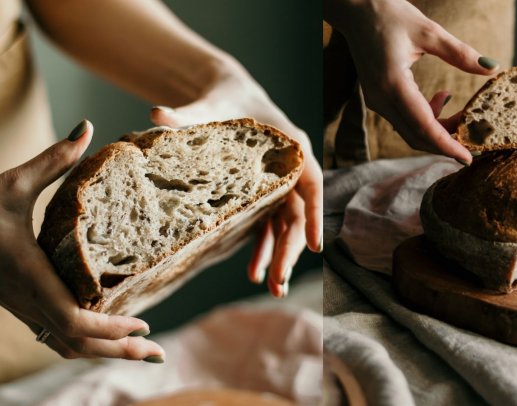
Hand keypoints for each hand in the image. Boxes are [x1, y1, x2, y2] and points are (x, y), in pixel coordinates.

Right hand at [0, 120, 164, 361]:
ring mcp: (23, 307)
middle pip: (76, 345)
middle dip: (118, 352)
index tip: (142, 326)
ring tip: (142, 352)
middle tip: (157, 355)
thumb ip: (53, 160)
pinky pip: (56, 336)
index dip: (109, 330)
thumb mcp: (11, 183)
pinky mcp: (23, 305)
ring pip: (65, 346)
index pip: (73, 321)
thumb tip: (87, 127)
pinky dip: (87, 343)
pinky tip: (110, 337)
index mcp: (29, 276)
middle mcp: (28, 300)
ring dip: (104, 352)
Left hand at [150, 62, 322, 297]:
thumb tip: (155, 114)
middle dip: (291, 249)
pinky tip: (253, 272)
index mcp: (290, 147)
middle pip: (298, 213)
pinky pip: (267, 225)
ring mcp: (277, 184)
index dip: (315, 216)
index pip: (311, 184)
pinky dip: (262, 248)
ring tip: (273, 288)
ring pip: (285, 225)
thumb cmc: (223, 98)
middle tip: (279, 282)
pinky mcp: (263, 194)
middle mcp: (289, 168)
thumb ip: (187, 114)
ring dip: (280, 256)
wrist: (226, 94)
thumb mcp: (208, 106)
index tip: (316, 247)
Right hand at [325, 0, 500, 163]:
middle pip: (416, 136)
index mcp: (393, 84)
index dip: (446, 146)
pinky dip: (425, 118)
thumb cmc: (389, 14)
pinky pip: (403, 119)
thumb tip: (490, 68)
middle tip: (473, 137)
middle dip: (445, 142)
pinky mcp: (377, 98)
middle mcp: (381, 98)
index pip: (423, 127)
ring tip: (461, 113)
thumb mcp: (429, 31)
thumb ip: (460, 53)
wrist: (356, 9)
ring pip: (410, 130)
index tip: (467, 158)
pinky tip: (441, 97)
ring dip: (437, 129)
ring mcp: (376, 101)